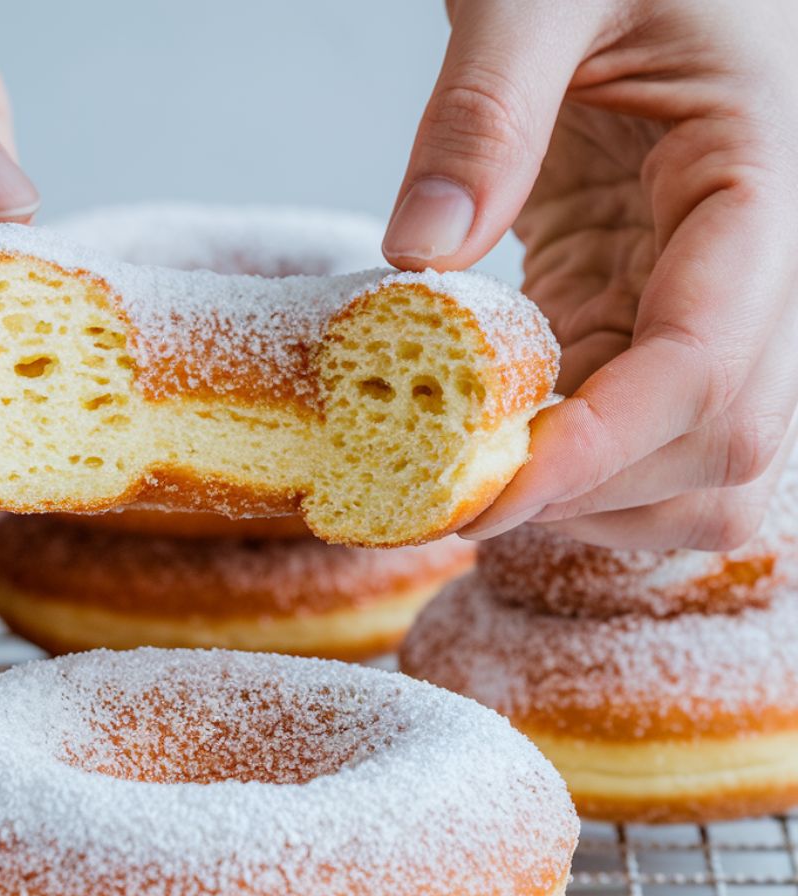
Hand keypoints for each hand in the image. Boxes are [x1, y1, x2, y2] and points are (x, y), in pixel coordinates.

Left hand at [384, 0, 797, 550]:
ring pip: (702, 463)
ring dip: (598, 500)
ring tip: (481, 483)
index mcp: (764, 176)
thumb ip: (485, 108)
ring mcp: (710, 299)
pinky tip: (494, 450)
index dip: (600, 449)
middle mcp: (761, 261)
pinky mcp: (648, 312)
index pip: (706, 363)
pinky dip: (575, 468)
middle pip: (725, 442)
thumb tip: (418, 252)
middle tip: (457, 497)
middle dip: (597, 491)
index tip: (487, 494)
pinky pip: (641, 430)